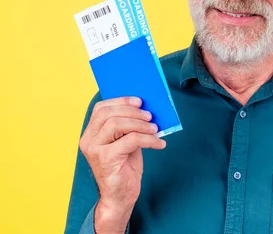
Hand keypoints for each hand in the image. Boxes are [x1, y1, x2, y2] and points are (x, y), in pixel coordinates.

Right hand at [78, 96, 165, 232]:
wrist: (120, 197)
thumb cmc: (124, 168)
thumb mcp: (125, 142)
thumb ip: (128, 126)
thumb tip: (145, 108)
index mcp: (91, 133)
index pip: (100, 108)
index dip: (121, 101)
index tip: (140, 101)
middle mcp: (88, 140)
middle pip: (108, 114)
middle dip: (132, 111)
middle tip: (150, 116)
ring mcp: (95, 150)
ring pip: (117, 124)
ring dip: (140, 124)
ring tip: (155, 129)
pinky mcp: (106, 159)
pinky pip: (130, 140)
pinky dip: (148, 139)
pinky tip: (159, 144)